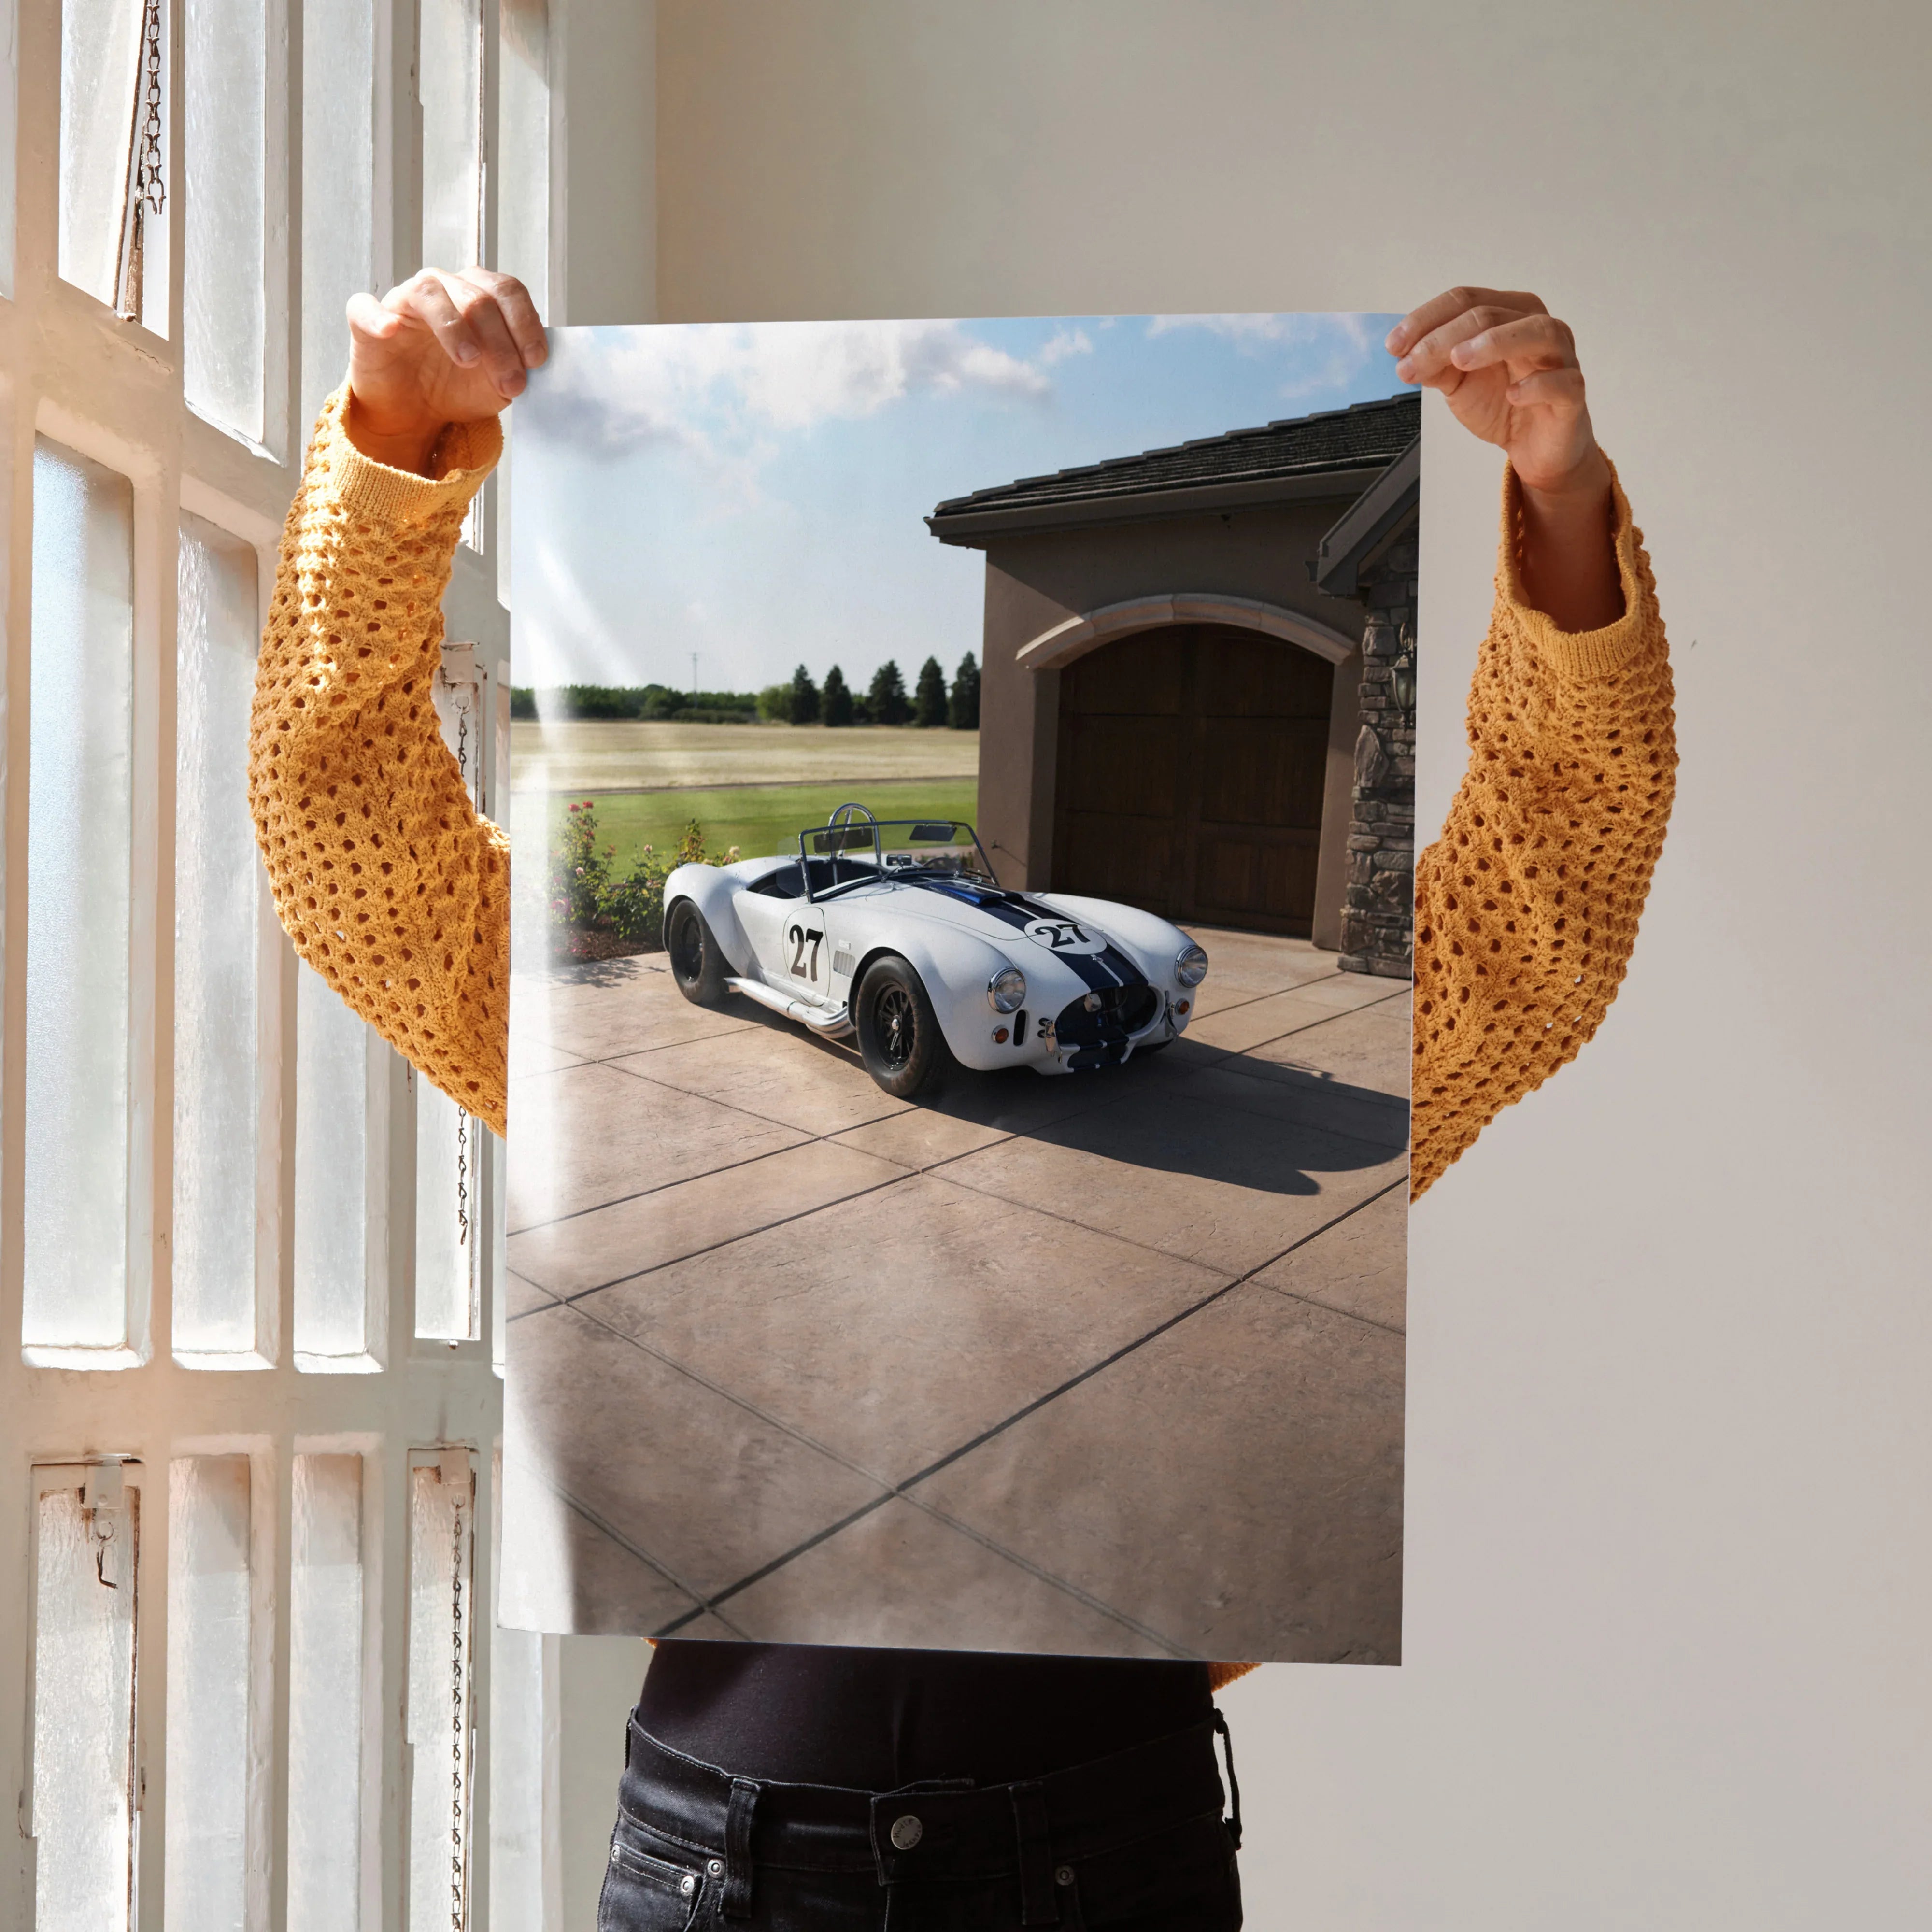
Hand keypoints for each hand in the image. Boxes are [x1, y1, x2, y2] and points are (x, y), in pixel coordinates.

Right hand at [343, 268, 546, 474]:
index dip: (525, 323)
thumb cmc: (456, 387)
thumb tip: (534, 364)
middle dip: (500, 342)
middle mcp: (443, 288)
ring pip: (430, 293)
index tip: (536, 361)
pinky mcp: (367, 320)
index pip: (507, 291)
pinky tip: (391, 330)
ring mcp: (404, 300)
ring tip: (469, 360)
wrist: (415, 412)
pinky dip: (378, 317)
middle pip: (477, 297)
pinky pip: (366, 307)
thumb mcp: (498, 384)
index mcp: (478, 295)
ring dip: (454, 327)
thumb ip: (517, 368)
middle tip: (511, 382)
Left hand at [1389, 287, 1621, 628]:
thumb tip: (1402, 356)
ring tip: (1452, 360)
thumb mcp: (1459, 389)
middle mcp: (1539, 333)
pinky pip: (1561, 384)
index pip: (1466, 299)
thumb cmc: (1504, 416)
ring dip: (1489, 342)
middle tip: (1409, 362)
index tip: (1391, 348)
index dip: (1426, 317)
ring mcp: (1560, 365)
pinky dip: (1533, 387)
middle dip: (1444, 333)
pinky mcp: (1573, 403)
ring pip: (1536, 332)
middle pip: (1495, 309)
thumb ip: (1435, 366)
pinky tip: (1508, 399)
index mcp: (1508, 321)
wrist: (1541, 465)